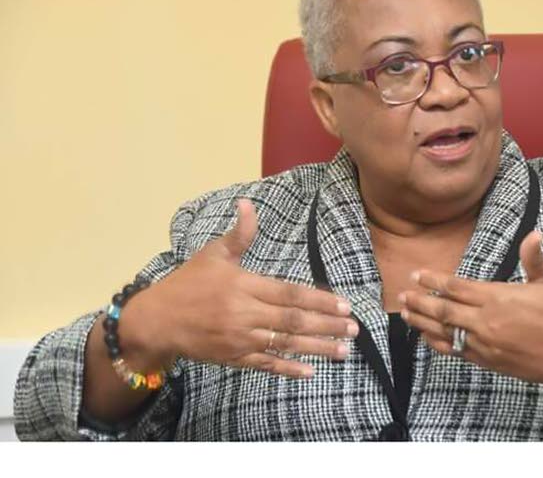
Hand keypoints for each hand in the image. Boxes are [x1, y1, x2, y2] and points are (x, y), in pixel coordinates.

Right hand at [120, 198, 357, 378]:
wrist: (156, 321)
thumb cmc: (188, 283)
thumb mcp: (213, 254)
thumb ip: (239, 234)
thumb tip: (248, 203)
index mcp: (244, 286)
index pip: (290, 294)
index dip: (319, 301)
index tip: (344, 305)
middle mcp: (244, 314)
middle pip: (293, 321)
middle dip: (327, 326)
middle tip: (353, 329)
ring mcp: (239, 339)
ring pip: (285, 344)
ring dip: (317, 348)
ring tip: (343, 350)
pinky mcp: (233, 358)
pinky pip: (265, 364)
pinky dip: (288, 368)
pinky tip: (310, 371)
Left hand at [398, 230, 542, 392]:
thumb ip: (535, 259)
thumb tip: (532, 235)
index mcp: (500, 298)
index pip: (457, 287)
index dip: (434, 280)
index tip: (417, 274)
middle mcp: (488, 322)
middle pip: (444, 310)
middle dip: (420, 301)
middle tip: (402, 295)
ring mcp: (487, 345)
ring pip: (446, 332)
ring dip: (423, 322)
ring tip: (406, 314)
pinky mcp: (491, 363)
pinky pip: (457, 352)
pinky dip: (439, 343)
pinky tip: (428, 337)